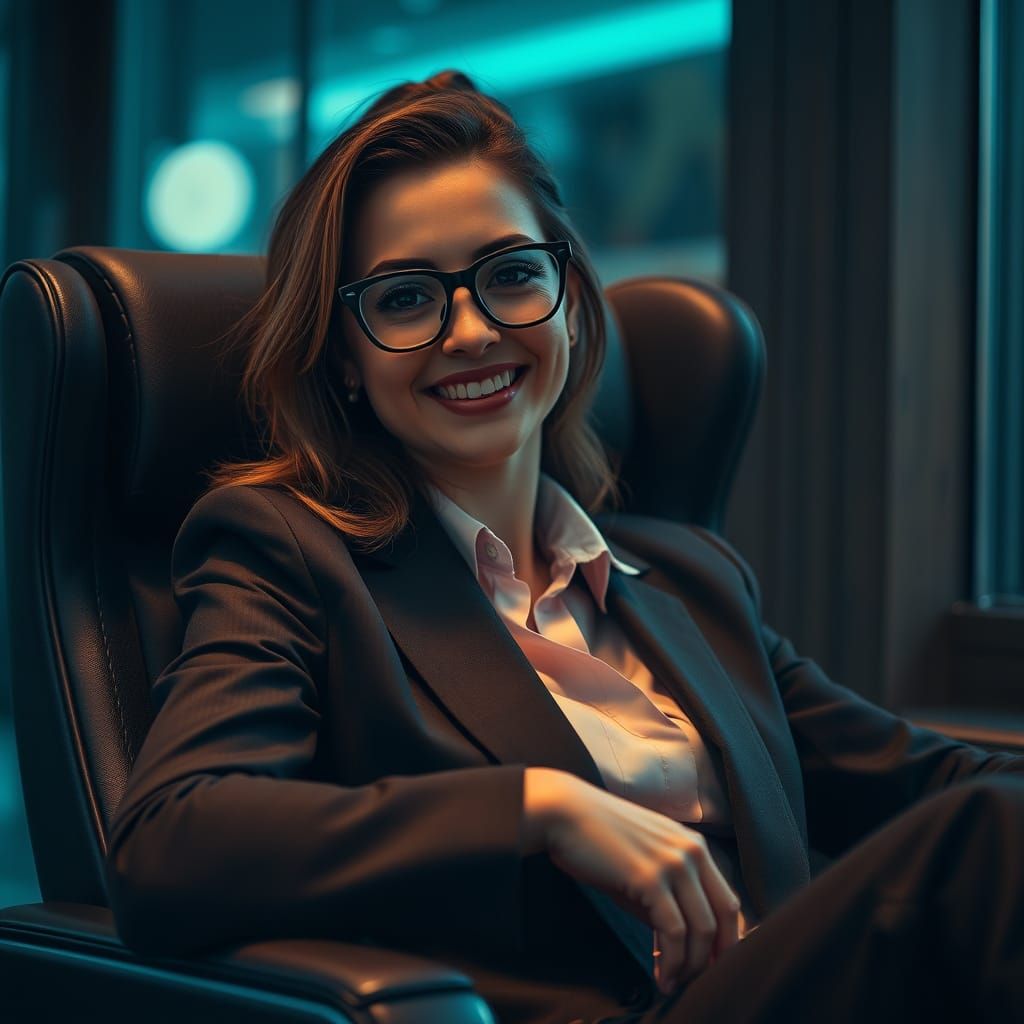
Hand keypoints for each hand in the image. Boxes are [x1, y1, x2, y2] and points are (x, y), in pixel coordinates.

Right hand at [524, 767, 740, 993]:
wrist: (566, 815)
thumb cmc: (599, 840)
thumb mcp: (644, 864)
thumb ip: (667, 897)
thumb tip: (678, 942)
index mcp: (694, 845)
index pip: (728, 900)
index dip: (727, 938)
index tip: (712, 964)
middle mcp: (692, 852)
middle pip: (724, 916)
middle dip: (715, 957)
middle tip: (696, 980)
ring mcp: (674, 863)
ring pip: (702, 929)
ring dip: (691, 966)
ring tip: (673, 983)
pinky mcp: (651, 878)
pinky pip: (674, 932)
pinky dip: (671, 962)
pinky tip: (660, 975)